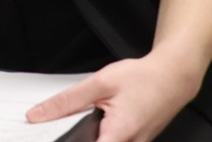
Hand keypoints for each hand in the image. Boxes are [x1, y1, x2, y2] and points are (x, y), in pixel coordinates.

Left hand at [28, 54, 201, 141]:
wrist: (173, 76)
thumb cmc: (143, 78)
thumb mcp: (99, 84)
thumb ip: (66, 102)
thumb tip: (38, 115)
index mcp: (119, 134)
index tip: (52, 138)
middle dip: (79, 138)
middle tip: (64, 125)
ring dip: (89, 136)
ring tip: (88, 119)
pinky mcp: (138, 141)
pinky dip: (102, 134)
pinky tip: (98, 122)